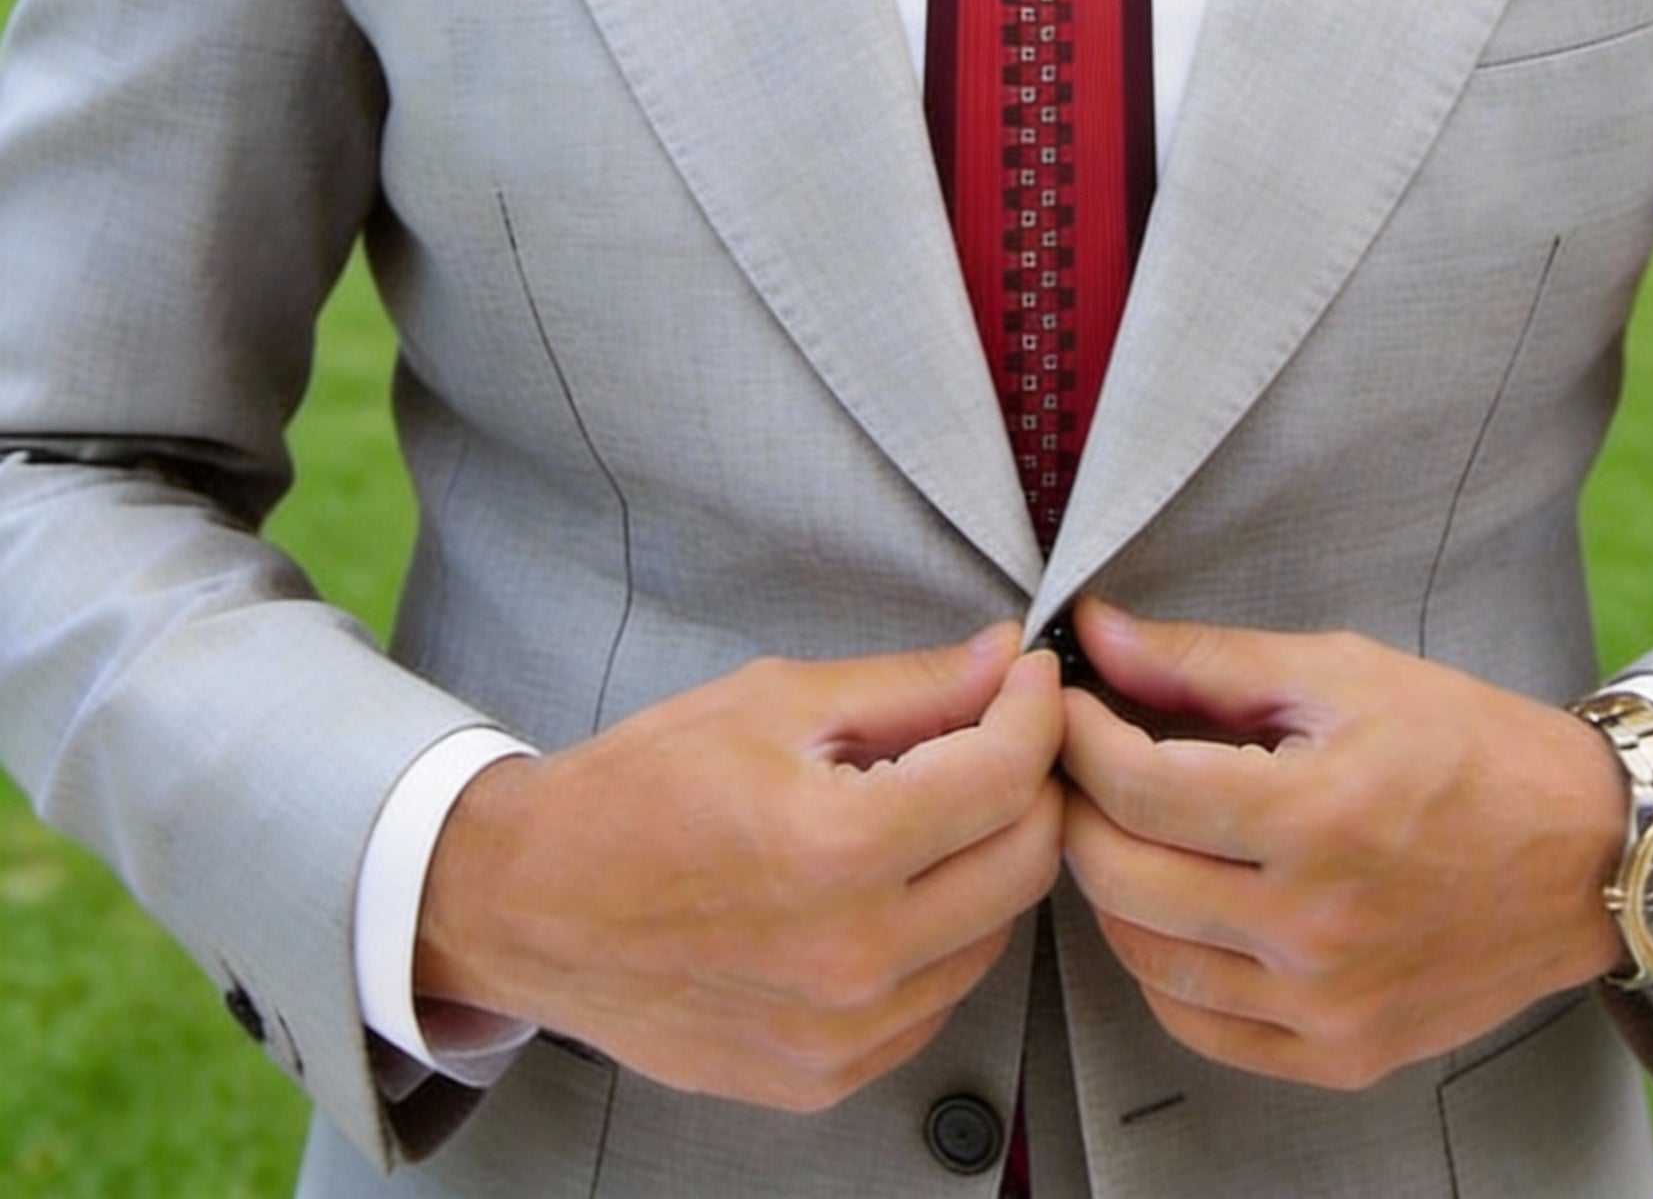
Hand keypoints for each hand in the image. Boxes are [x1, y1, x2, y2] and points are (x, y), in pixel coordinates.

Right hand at [416, 625, 1064, 1110]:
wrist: (532, 905)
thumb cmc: (638, 792)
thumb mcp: (774, 701)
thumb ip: (909, 687)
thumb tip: (1004, 661)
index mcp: (837, 848)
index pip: (1006, 775)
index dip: (1036, 710)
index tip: (1030, 679)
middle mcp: (852, 956)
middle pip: (1026, 861)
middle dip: (1031, 783)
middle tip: (997, 736)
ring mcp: (842, 1032)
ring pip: (995, 934)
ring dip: (988, 860)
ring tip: (931, 809)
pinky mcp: (825, 1076)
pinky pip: (938, 996)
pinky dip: (942, 934)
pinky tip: (891, 885)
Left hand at [1059, 599, 1626, 1090]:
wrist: (1587, 853)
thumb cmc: (1469, 749)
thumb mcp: (1339, 673)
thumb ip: (1204, 660)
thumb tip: (1097, 634)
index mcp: (1317, 818)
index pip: (1136, 787)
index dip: (1078, 736)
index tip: (1066, 704)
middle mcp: (1317, 927)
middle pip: (1121, 875)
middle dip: (1078, 805)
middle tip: (1080, 760)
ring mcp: (1327, 1004)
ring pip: (1143, 957)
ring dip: (1110, 885)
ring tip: (1126, 826)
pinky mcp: (1341, 1053)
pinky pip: (1198, 1027)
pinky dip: (1161, 966)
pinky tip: (1175, 907)